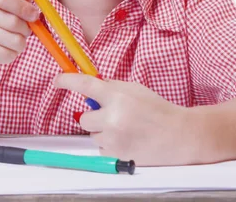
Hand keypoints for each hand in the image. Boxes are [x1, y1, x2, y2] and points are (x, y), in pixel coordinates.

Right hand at [0, 0, 38, 82]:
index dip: (23, 7)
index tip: (34, 15)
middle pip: (13, 21)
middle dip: (26, 29)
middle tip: (25, 31)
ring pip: (14, 39)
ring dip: (20, 43)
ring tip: (13, 42)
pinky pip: (8, 54)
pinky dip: (12, 54)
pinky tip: (4, 51)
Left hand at [55, 74, 192, 165]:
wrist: (179, 135)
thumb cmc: (157, 109)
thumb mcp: (134, 89)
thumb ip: (111, 88)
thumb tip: (88, 89)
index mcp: (118, 96)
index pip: (85, 85)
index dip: (67, 81)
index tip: (57, 81)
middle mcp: (113, 117)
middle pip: (84, 118)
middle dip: (93, 117)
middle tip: (111, 116)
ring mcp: (113, 138)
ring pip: (93, 134)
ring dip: (103, 132)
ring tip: (127, 130)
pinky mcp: (116, 155)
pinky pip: (101, 148)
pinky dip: (110, 145)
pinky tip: (128, 140)